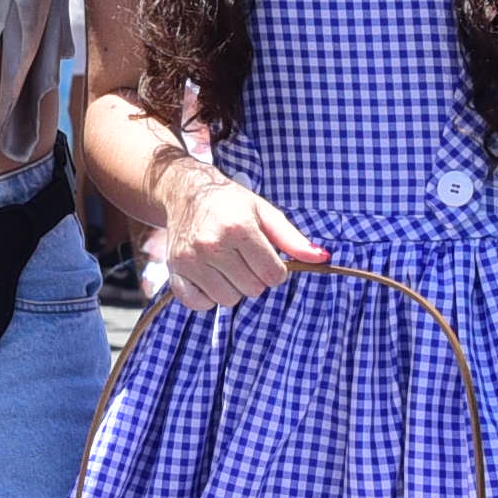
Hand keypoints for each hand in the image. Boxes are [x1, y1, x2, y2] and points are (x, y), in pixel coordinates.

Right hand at [146, 155, 321, 306]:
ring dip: (232, 288)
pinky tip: (210, 277)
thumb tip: (322, 258)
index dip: (275, 269)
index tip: (266, 257)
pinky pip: (199, 303)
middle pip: (252, 289)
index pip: (272, 274)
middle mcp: (212, 245)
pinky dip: (207, 297)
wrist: (185, 194)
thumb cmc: (229, 203)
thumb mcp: (264, 212)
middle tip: (244, 258)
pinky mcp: (175, 271)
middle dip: (254, 277)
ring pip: (227, 299)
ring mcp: (190, 259)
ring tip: (227, 266)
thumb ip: (292, 238)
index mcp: (238, 228)